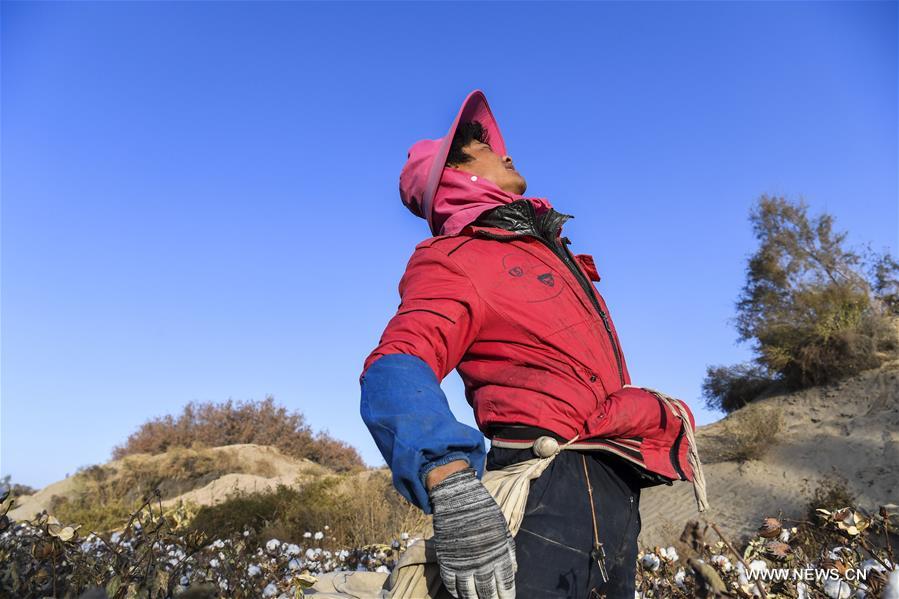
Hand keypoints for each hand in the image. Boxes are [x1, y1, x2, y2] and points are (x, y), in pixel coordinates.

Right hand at [428, 467, 516, 597]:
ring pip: (469, 592)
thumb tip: (512, 572)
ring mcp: (463, 563)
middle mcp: (481, 562)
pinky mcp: (447, 560)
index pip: (505, 585)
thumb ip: (508, 551)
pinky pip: (451, 584)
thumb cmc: (483, 511)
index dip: (506, 596)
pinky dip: (456, 592)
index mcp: (498, 554)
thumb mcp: (502, 528)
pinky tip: (461, 593)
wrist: (457, 497)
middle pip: (488, 592)